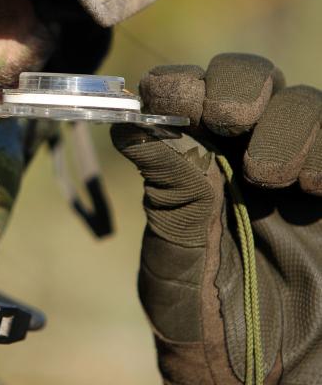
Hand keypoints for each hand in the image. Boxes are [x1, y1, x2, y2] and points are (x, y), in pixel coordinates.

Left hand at [111, 53, 321, 383]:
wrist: (262, 377)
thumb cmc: (204, 322)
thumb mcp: (174, 259)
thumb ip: (165, 191)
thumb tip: (129, 122)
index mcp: (192, 165)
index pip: (185, 96)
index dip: (176, 84)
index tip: (165, 96)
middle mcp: (243, 156)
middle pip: (248, 79)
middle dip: (236, 88)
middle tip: (228, 119)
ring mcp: (298, 170)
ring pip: (301, 103)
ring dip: (285, 127)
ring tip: (273, 180)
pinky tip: (316, 190)